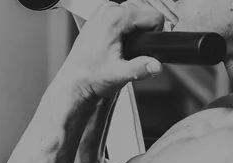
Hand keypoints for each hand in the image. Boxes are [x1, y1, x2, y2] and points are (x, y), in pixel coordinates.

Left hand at [59, 0, 175, 98]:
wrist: (75, 82)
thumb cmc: (91, 77)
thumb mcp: (120, 74)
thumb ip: (141, 68)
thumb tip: (156, 65)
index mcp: (114, 18)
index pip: (153, 16)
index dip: (155, 35)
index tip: (146, 49)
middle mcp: (107, 10)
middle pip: (145, 11)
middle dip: (146, 31)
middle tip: (135, 51)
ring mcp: (102, 12)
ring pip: (135, 11)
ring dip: (137, 28)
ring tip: (128, 47)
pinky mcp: (100, 17)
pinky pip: (123, 15)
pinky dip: (127, 26)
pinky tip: (120, 42)